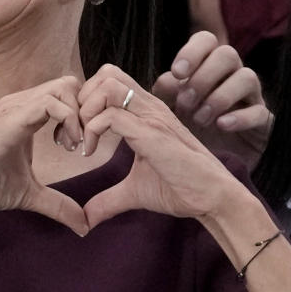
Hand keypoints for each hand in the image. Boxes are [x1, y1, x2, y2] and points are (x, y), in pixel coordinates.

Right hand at [0, 76, 88, 235]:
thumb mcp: (29, 194)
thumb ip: (57, 204)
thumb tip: (83, 226)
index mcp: (26, 113)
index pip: (67, 94)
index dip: (83, 116)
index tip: (82, 147)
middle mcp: (22, 103)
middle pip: (70, 84)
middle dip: (86, 111)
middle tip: (82, 144)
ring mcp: (15, 106)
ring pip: (64, 87)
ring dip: (79, 116)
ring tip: (73, 146)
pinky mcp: (10, 118)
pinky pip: (51, 103)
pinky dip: (69, 121)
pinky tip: (64, 146)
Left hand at [78, 65, 243, 228]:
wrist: (212, 198)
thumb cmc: (181, 188)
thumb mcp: (134, 190)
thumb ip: (109, 198)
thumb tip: (86, 219)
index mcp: (145, 111)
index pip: (109, 80)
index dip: (86, 100)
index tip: (79, 132)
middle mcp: (149, 106)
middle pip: (106, 73)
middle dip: (83, 98)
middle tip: (78, 130)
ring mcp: (152, 117)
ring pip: (108, 85)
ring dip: (87, 109)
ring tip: (84, 138)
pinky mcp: (152, 134)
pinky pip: (112, 116)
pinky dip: (93, 130)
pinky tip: (91, 152)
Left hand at [152, 31, 270, 164]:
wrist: (211, 163)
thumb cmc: (189, 126)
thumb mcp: (170, 110)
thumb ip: (164, 93)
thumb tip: (169, 80)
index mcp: (207, 65)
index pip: (206, 40)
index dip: (192, 51)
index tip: (177, 73)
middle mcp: (231, 74)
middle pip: (228, 54)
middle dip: (203, 77)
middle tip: (185, 103)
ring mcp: (251, 96)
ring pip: (247, 77)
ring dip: (220, 97)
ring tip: (200, 119)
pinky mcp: (263, 121)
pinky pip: (260, 111)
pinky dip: (240, 117)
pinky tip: (221, 126)